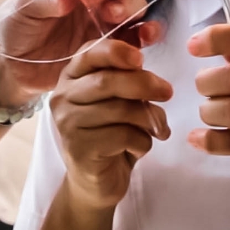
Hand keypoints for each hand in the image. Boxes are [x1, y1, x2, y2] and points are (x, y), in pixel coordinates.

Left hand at [0, 0, 148, 97]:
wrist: (14, 67)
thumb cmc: (16, 27)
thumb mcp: (23, 8)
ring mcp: (106, 22)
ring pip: (134, 6)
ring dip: (129, 7)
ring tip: (112, 16)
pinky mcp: (113, 47)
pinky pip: (138, 37)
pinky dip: (147, 33)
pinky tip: (144, 36)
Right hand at [50, 34, 172, 209]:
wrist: (95, 181)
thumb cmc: (111, 132)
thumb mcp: (118, 98)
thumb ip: (128, 75)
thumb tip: (152, 48)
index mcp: (71, 76)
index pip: (89, 53)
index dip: (116, 51)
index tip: (141, 58)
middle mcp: (62, 96)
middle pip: (106, 82)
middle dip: (143, 84)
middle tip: (167, 92)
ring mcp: (67, 123)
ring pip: (120, 110)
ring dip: (149, 119)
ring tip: (159, 129)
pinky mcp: (79, 148)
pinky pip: (123, 136)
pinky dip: (143, 141)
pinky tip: (139, 147)